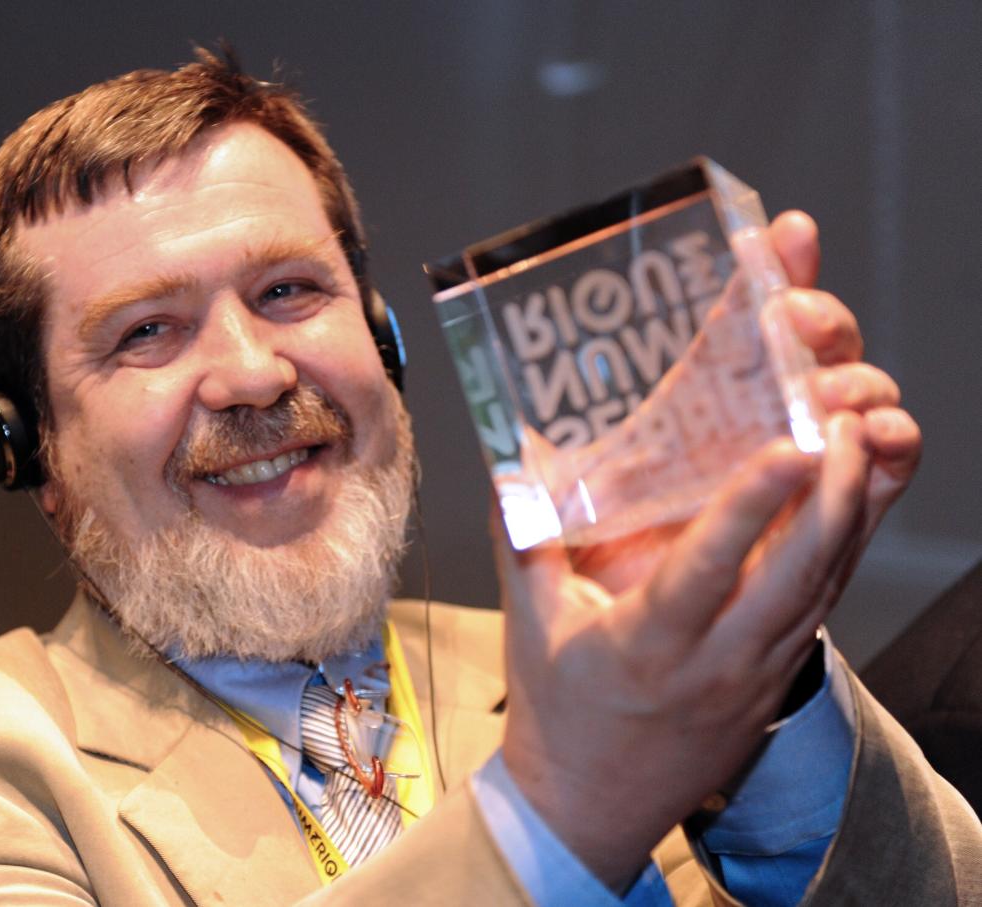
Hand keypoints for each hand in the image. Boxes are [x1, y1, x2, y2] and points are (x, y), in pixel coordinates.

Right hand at [496, 211, 921, 889]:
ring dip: (849, 515)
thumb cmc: (558, 715)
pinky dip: (841, 552)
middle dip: (833, 493)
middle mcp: (713, 662)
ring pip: (821, 588)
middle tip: (844, 423)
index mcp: (645, 645)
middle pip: (795, 574)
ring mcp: (754, 676)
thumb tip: (510, 464)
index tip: (788, 448)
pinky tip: (850, 504)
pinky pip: (819, 610)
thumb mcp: (528, 627)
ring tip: (861, 445)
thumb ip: (521, 540)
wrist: (592, 804)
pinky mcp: (774, 683)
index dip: (750, 505)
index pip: (706, 568)